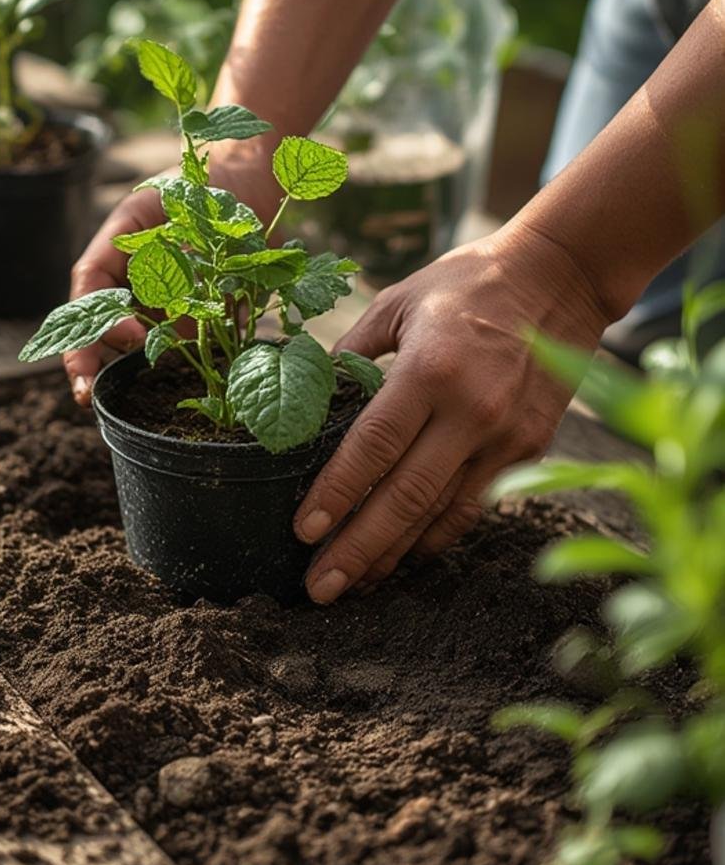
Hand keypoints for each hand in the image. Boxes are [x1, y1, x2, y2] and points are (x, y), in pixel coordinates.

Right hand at [65, 146, 277, 404]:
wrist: (249, 188)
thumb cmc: (213, 190)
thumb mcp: (192, 209)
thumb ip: (178, 250)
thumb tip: (169, 296)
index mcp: (120, 242)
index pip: (91, 283)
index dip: (99, 316)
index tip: (129, 337)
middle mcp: (130, 273)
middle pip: (95, 318)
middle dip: (84, 356)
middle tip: (84, 393)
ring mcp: (152, 295)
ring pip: (122, 337)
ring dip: (111, 368)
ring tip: (99, 400)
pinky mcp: (181, 313)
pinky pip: (164, 343)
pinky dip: (157, 366)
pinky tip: (149, 394)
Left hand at [295, 220, 614, 602]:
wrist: (561, 276)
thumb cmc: (467, 284)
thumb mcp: (398, 302)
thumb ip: (350, 351)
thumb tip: (304, 394)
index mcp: (430, 371)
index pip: (373, 447)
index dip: (336, 495)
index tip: (303, 533)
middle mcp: (471, 412)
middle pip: (405, 498)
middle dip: (357, 549)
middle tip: (318, 588)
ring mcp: (505, 436)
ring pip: (441, 514)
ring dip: (394, 555)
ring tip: (353, 583)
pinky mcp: (529, 448)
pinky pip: (473, 505)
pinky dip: (436, 536)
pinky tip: (404, 555)